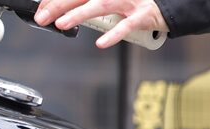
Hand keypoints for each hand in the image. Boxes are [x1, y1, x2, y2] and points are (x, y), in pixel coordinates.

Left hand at [34, 0, 168, 47]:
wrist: (168, 5)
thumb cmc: (138, 5)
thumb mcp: (113, 2)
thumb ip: (93, 5)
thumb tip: (72, 12)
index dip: (55, 0)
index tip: (42, 10)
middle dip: (58, 6)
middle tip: (42, 17)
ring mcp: (128, 1)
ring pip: (98, 6)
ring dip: (78, 15)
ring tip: (62, 24)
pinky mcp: (142, 16)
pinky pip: (125, 26)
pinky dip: (113, 35)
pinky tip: (101, 43)